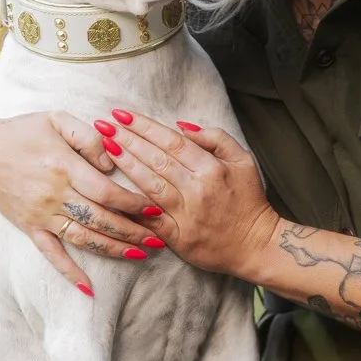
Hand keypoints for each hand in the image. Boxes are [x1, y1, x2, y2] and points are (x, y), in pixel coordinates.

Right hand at [0, 111, 162, 290]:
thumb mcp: (56, 119)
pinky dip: (69, 271)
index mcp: (64, 167)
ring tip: (139, 255)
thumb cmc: (22, 132)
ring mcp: (41, 215)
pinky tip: (87, 287)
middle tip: (159, 238)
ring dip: (113, 249)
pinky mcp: (30, 228)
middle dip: (132, 231)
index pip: (106, 191)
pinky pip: (51, 254)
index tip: (155, 208)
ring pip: (83, 238)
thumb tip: (112, 161)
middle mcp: (54, 195)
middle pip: (100, 219)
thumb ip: (88, 137)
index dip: (133, 202)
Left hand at [102, 109, 279, 278]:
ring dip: (126, 165)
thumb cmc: (248, 200)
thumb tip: (182, 126)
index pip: (172, 140)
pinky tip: (112, 192)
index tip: (123, 114)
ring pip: (150, 184)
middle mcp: (197, 188)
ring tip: (105, 148)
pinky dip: (130, 206)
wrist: (256, 245)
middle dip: (127, 140)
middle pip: (156, 159)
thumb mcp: (243, 160)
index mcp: (212, 168)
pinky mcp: (178, 237)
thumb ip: (215, 138)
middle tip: (104, 125)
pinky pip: (149, 219)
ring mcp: (186, 214)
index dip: (145, 126)